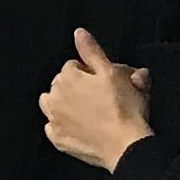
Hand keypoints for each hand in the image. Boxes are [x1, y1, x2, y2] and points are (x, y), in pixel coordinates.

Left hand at [42, 27, 152, 172]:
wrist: (126, 146)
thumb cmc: (124, 109)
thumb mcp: (112, 72)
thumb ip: (91, 50)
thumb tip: (79, 33)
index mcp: (67, 77)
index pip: (74, 65)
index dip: (91, 72)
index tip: (103, 82)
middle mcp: (54, 97)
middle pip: (61, 84)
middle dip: (77, 87)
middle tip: (100, 97)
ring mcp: (54, 119)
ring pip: (53, 104)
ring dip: (65, 104)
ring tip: (87, 110)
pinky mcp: (57, 139)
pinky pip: (55, 127)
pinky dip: (64, 125)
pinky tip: (81, 126)